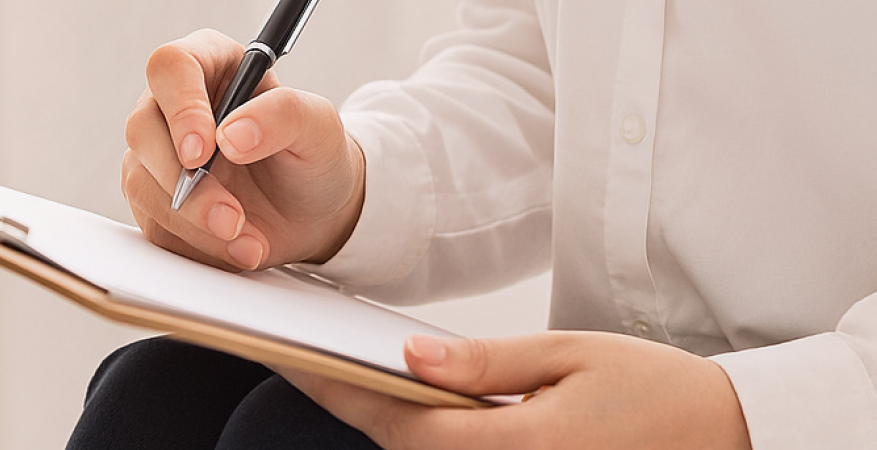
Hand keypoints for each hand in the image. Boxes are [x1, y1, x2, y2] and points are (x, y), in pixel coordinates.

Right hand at [122, 29, 364, 270]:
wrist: (312, 213)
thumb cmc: (314, 157)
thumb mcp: (320, 127)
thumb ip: (283, 115)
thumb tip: (230, 135)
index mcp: (210, 67)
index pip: (171, 67)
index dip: (181, 108)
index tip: (203, 151)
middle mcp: (172, 108)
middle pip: (143, 129)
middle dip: (185, 182)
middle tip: (232, 216)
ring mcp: (157, 156)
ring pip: (142, 184)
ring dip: (192, 221)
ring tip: (247, 240)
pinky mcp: (155, 202)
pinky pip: (154, 225)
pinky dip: (195, 245)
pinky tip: (236, 249)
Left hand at [277, 332, 751, 449]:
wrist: (727, 436)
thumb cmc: (659, 392)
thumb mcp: (573, 356)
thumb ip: (486, 362)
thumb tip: (409, 356)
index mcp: (516, 445)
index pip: (399, 420)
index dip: (336, 388)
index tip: (289, 354)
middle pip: (397, 443)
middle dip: (343, 397)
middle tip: (289, 349)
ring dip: (378, 414)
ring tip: (329, 363)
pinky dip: (417, 429)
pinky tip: (396, 394)